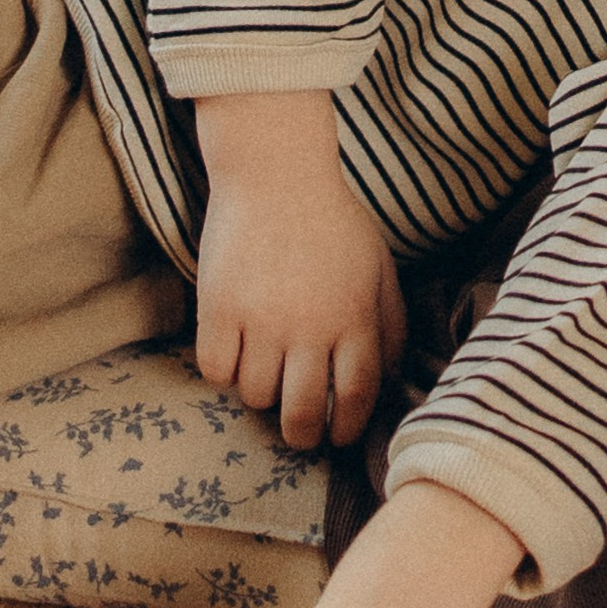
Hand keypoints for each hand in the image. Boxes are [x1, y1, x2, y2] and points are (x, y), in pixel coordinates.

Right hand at [193, 92, 407, 448]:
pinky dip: (224, 369)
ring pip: (255, 396)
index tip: (337, 435)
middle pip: (302, 415)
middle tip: (298, 430)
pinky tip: (235, 348)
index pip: (355, 397)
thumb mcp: (377, 265)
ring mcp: (262, 319)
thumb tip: (391, 378)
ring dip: (261, 392)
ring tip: (266, 368)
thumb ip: (389, 322)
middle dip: (302, 434)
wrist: (277, 171)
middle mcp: (310, 326)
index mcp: (355, 316)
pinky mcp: (219, 308)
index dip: (346, 428)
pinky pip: (216, 371)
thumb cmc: (332, 220)